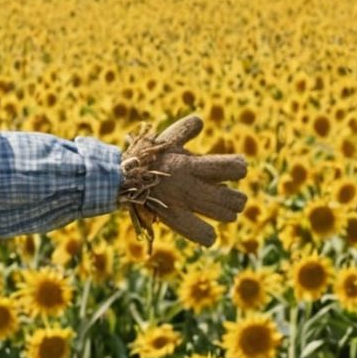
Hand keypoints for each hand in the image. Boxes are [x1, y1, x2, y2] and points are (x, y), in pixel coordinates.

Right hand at [120, 115, 247, 247]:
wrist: (118, 179)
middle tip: (232, 198)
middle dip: (236, 199)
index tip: (236, 168)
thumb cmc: (144, 157)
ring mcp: (181, 205)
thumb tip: (199, 121)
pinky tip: (209, 234)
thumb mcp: (166, 139)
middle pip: (232, 198)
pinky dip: (207, 235)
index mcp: (190, 165)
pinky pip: (198, 233)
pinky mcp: (172, 219)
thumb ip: (185, 130)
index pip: (232, 168)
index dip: (238, 168)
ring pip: (223, 215)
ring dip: (227, 214)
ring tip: (224, 212)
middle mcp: (189, 186)